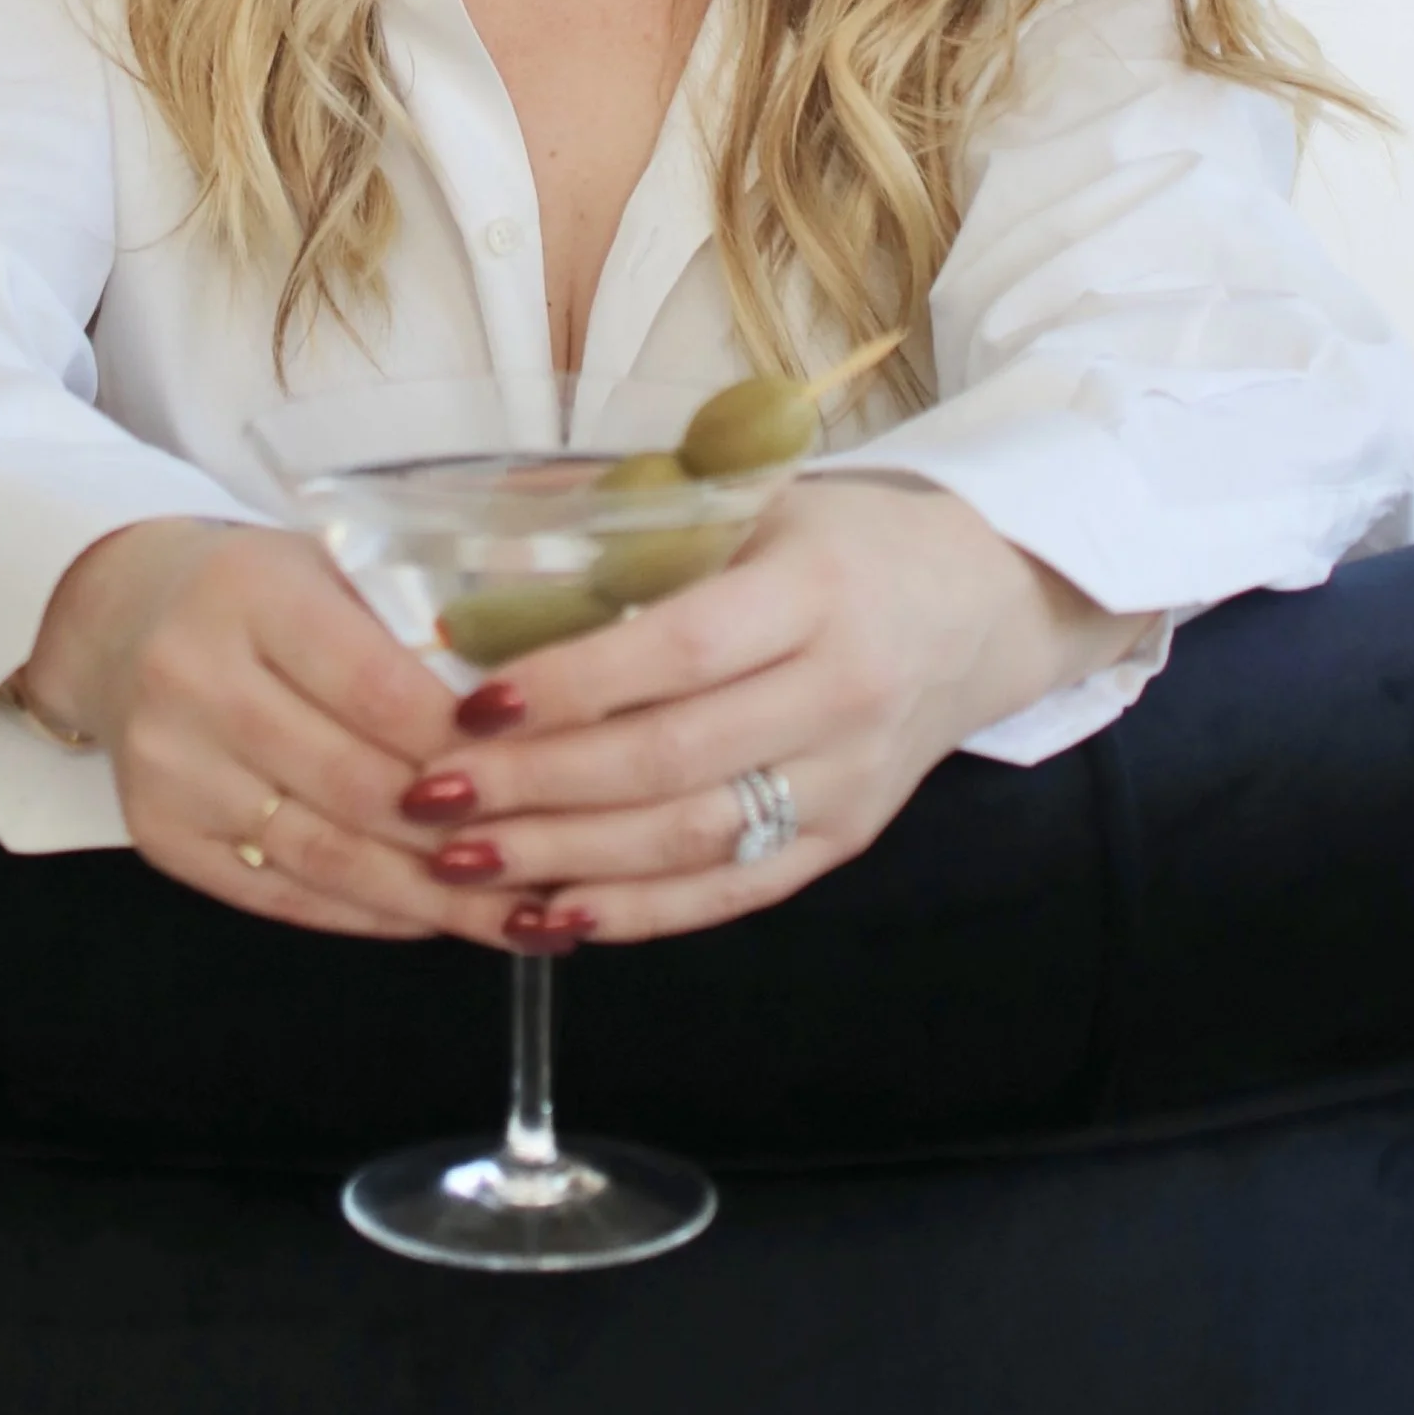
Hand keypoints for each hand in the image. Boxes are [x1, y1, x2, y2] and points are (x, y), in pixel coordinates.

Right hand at [16, 519, 526, 948]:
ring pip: (321, 854)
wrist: (120, 617)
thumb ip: (409, 628)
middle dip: (463, 833)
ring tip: (516, 916)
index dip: (463, 740)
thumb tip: (529, 717)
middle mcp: (194, 681)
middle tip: (553, 861)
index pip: (375, 686)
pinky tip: (432, 917)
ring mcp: (168, 768)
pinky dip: (364, 914)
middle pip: (354, 783)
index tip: (543, 767)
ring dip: (427, 896)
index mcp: (250, 594)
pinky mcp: (158, 835)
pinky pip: (278, 893)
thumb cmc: (258, 588)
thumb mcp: (328, 567)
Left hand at [405, 482, 1150, 945]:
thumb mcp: (756, 501)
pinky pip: (731, 891)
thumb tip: (479, 526)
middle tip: (430, 794)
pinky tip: (552, 913)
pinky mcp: (845, 840)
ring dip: (566, 860)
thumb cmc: (844, 542)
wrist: (983, 604)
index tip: (473, 702)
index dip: (571, 684)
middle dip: (537, 787)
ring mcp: (847, 781)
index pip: (678, 650)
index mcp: (814, 591)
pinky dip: (638, 912)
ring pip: (692, 839)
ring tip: (461, 860)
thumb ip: (634, 522)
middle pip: (671, 759)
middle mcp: (840, 693)